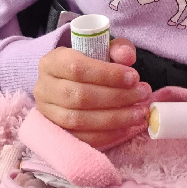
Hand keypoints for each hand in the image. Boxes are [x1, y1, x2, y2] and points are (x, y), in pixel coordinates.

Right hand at [34, 37, 152, 147]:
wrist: (72, 81)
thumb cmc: (90, 62)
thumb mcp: (104, 48)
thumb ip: (118, 49)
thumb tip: (127, 58)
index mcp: (52, 61)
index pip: (77, 68)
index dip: (107, 75)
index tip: (134, 77)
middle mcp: (44, 88)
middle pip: (80, 96)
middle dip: (116, 97)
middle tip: (143, 94)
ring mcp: (47, 113)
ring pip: (80, 120)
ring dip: (115, 118)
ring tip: (139, 113)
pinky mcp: (55, 133)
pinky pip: (81, 139)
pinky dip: (107, 135)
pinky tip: (126, 128)